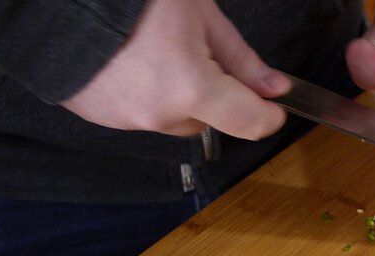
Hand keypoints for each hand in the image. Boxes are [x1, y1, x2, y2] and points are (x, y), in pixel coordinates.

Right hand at [61, 0, 288, 139]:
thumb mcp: (198, 12)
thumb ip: (239, 57)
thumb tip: (272, 86)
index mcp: (191, 87)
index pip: (249, 122)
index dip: (268, 115)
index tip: (275, 106)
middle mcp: (159, 112)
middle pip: (207, 120)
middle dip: (212, 95)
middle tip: (196, 52)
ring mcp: (126, 119)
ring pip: (171, 117)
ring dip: (175, 94)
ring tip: (154, 50)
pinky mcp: (99, 117)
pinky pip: (138, 113)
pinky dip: (143, 93)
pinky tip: (130, 61)